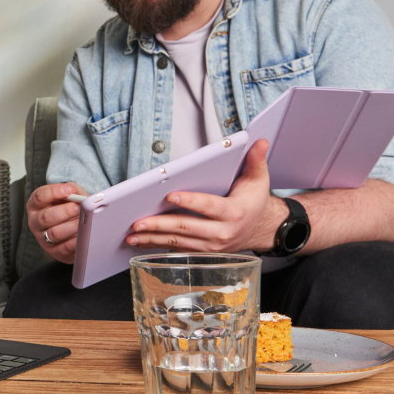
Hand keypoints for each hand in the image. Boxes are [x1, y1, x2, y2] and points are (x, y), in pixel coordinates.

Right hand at [26, 182, 86, 263]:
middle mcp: (35, 221)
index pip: (39, 197)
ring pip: (54, 233)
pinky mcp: (54, 251)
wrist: (70, 229)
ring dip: (71, 226)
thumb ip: (72, 191)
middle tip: (79, 207)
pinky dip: (75, 242)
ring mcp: (43, 238)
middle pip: (45, 217)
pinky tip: (84, 235)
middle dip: (64, 211)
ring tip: (84, 222)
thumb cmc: (67, 209)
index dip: (54, 192)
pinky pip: (64, 248)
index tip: (69, 190)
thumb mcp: (68, 195)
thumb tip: (77, 194)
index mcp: (36, 205)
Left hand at [126, 139, 283, 252]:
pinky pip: (177, 249)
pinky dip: (157, 245)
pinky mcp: (203, 251)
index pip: (208, 206)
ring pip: (178, 242)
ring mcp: (211, 245)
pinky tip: (141, 242)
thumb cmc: (254, 201)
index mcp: (233, 213)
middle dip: (160, 225)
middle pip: (186, 227)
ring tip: (132, 234)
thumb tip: (259, 141)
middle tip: (138, 221)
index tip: (169, 196)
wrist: (262, 228)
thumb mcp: (259, 180)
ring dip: (153, 238)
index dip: (189, 201)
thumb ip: (256, 160)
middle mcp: (221, 232)